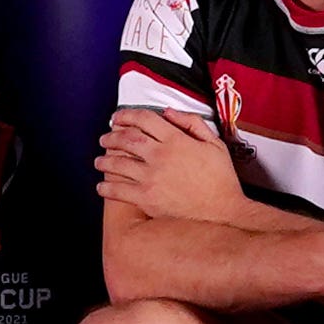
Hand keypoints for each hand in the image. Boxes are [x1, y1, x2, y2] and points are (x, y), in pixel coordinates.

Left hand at [97, 108, 245, 227]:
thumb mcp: (214, 144)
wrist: (224, 211)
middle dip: (111, 136)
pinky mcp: (147, 198)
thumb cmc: (221, 179)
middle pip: (126, 139)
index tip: (117, 118)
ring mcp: (151, 178)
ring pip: (117, 163)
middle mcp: (160, 156)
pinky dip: (106, 188)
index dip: (126, 115)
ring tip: (99, 162)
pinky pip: (119, 190)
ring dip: (104, 161)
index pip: (144, 119)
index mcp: (175, 140)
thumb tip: (168, 112)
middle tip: (105, 138)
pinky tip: (102, 187)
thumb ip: (192, 123)